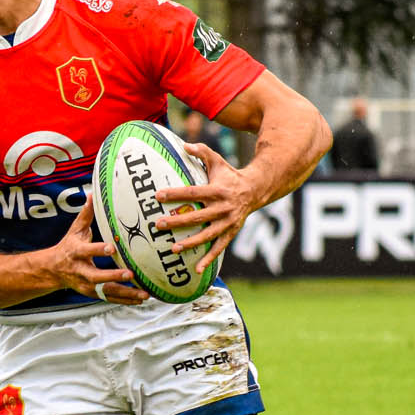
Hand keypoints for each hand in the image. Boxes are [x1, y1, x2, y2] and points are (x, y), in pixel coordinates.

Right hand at [50, 198, 147, 303]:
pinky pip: (110, 298)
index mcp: (76, 252)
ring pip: (106, 291)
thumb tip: (93, 193)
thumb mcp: (75, 230)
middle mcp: (81, 271)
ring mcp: (87, 285)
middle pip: (97, 277)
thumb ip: (86, 214)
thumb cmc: (69, 247)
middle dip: (113, 276)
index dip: (98, 250)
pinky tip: (140, 299)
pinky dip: (126, 300)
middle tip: (131, 274)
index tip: (111, 248)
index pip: (87, 251)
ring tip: (144, 293)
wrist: (54, 270)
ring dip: (125, 293)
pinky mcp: (93, 294)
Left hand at [152, 142, 260, 274]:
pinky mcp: (231, 232)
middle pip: (197, 216)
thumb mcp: (217, 161)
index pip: (192, 192)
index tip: (158, 196)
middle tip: (158, 225)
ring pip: (207, 235)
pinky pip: (219, 248)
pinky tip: (196, 269)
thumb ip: (201, 152)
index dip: (175, 194)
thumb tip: (183, 145)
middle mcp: (222, 208)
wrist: (256, 190)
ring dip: (190, 243)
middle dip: (177, 222)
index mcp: (217, 190)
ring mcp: (228, 222)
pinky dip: (209, 259)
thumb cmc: (230, 175)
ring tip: (173, 248)